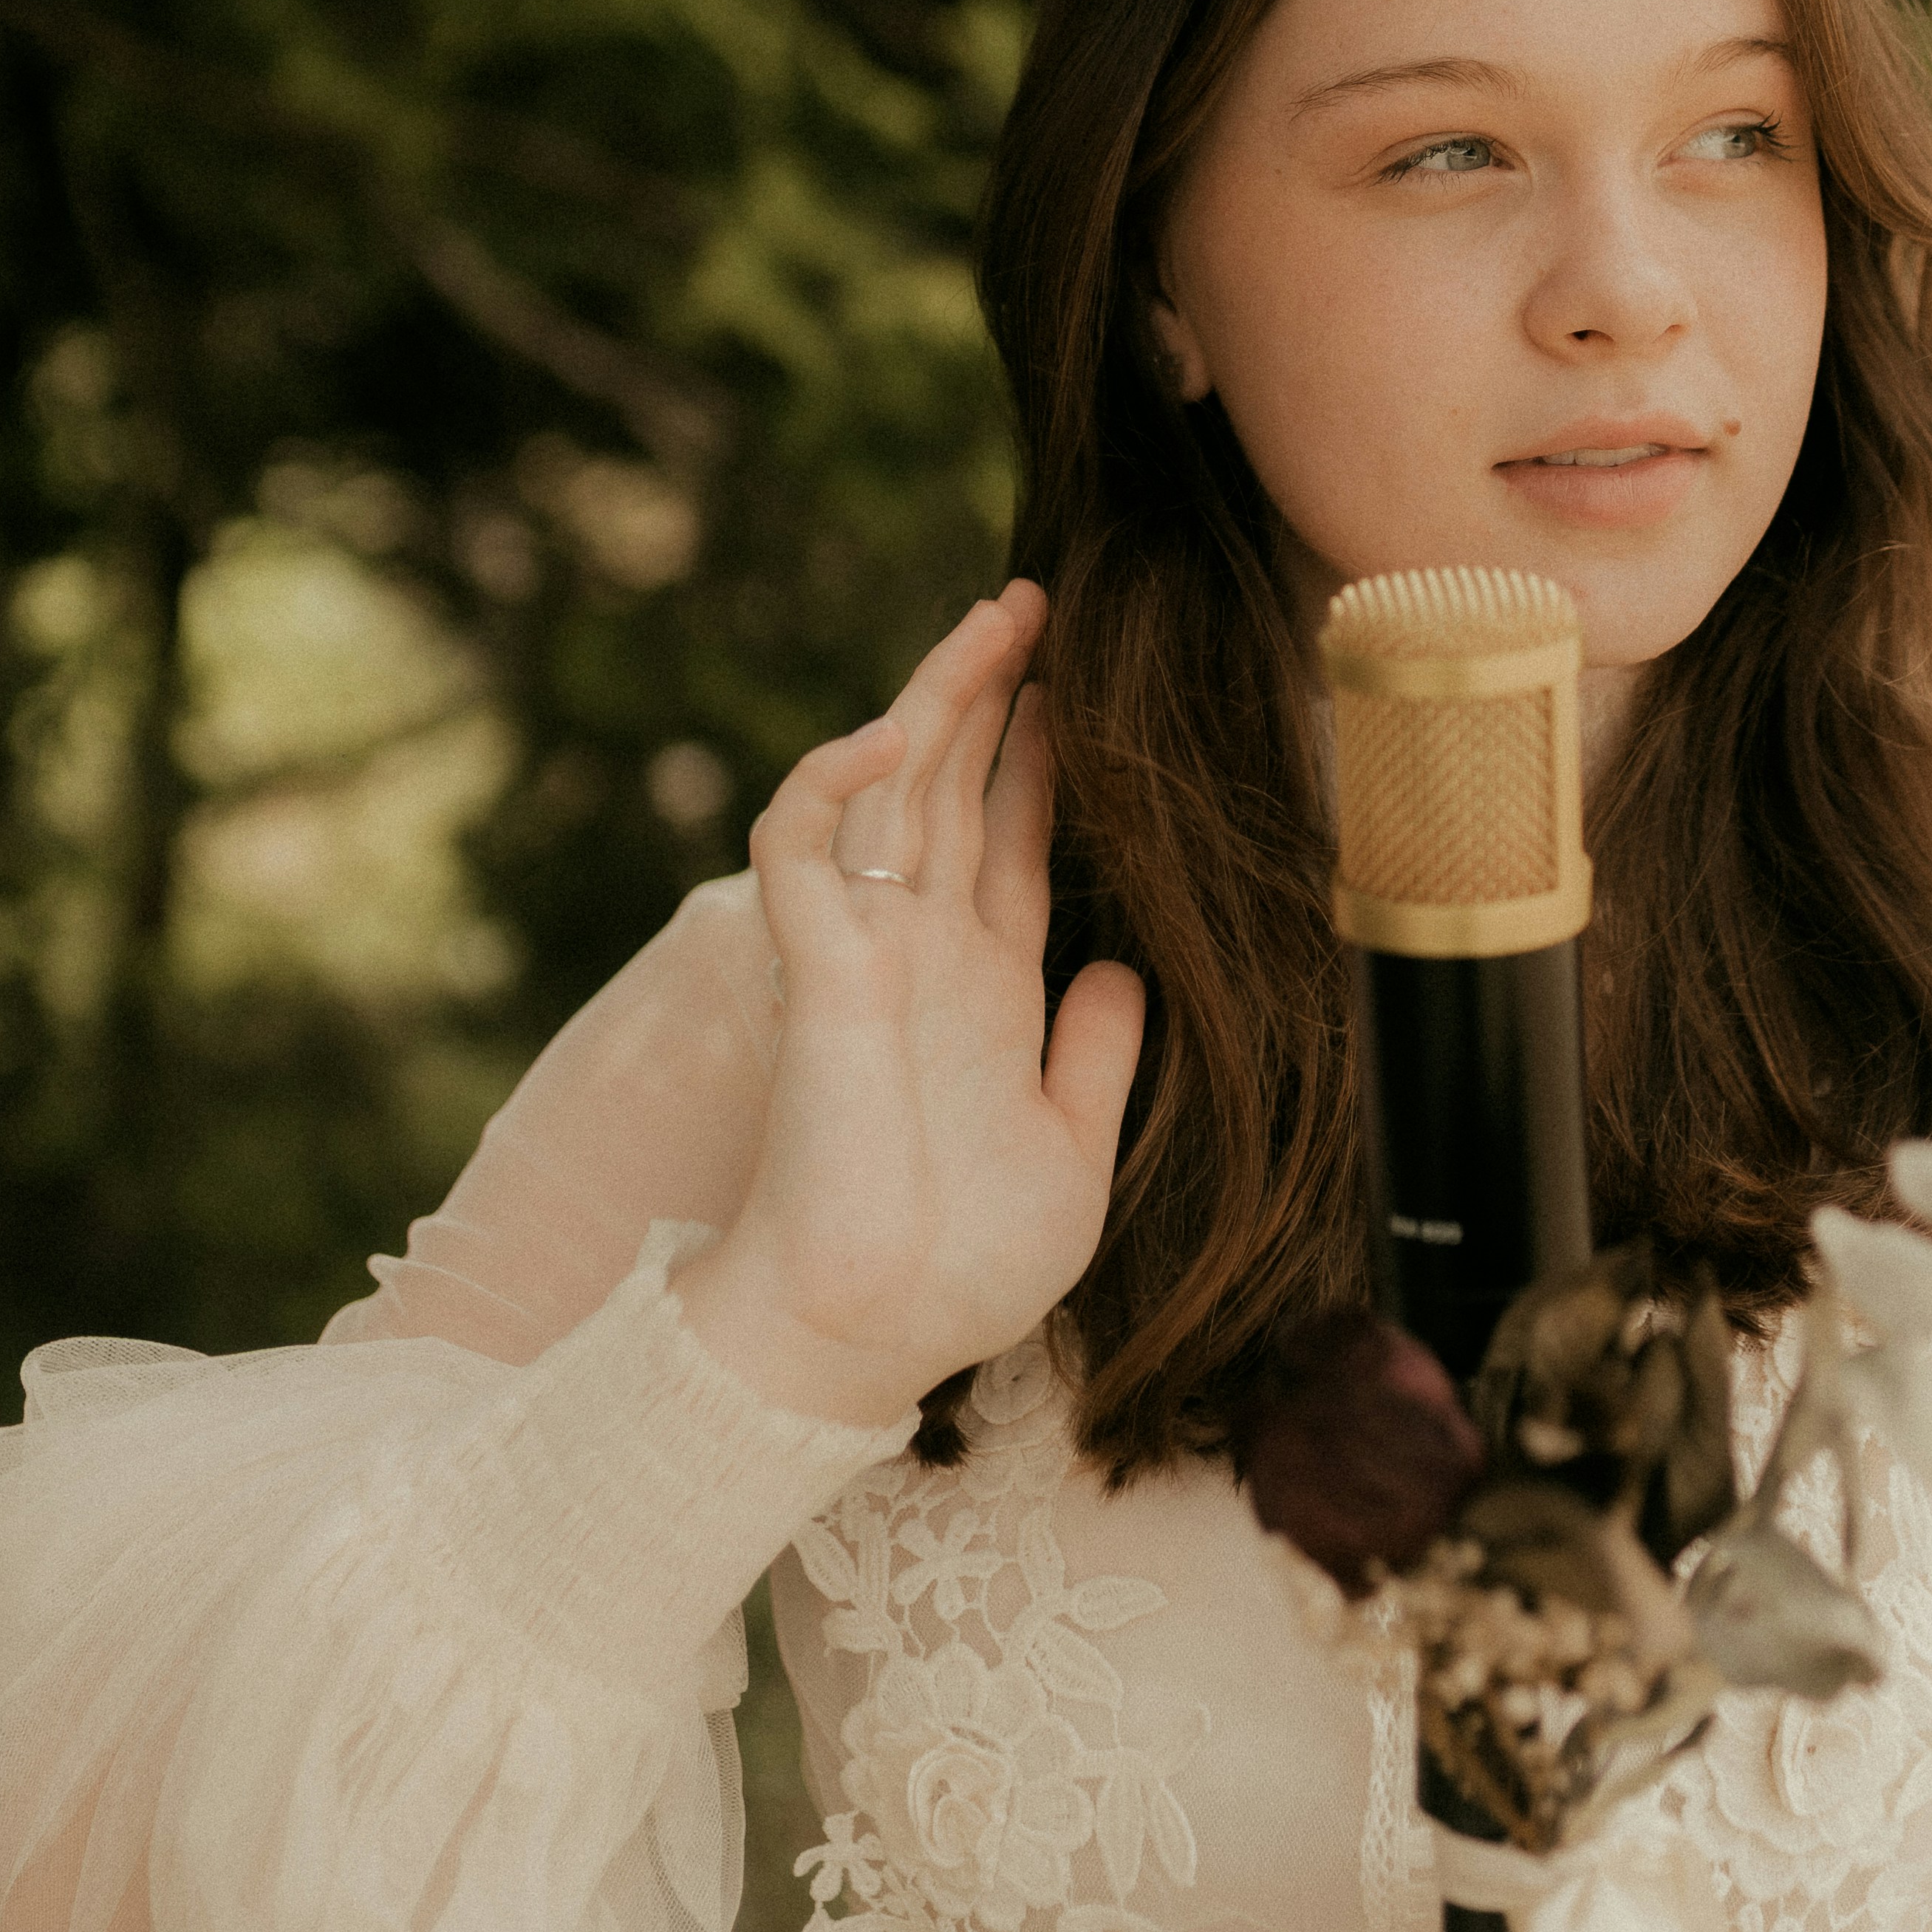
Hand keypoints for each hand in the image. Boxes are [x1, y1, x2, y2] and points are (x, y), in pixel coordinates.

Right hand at [675, 581, 1147, 1426]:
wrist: (871, 1331)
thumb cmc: (962, 1264)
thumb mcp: (1073, 1148)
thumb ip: (1096, 1054)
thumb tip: (1127, 968)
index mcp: (985, 986)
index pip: (1008, 839)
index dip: (1037, 760)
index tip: (1072, 684)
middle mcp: (926, 951)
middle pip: (954, 785)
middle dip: (989, 692)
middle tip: (1031, 600)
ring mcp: (870, 951)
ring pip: (893, 787)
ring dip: (936, 697)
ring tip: (994, 617)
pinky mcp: (820, 968)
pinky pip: (804, 846)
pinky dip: (836, 778)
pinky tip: (894, 732)